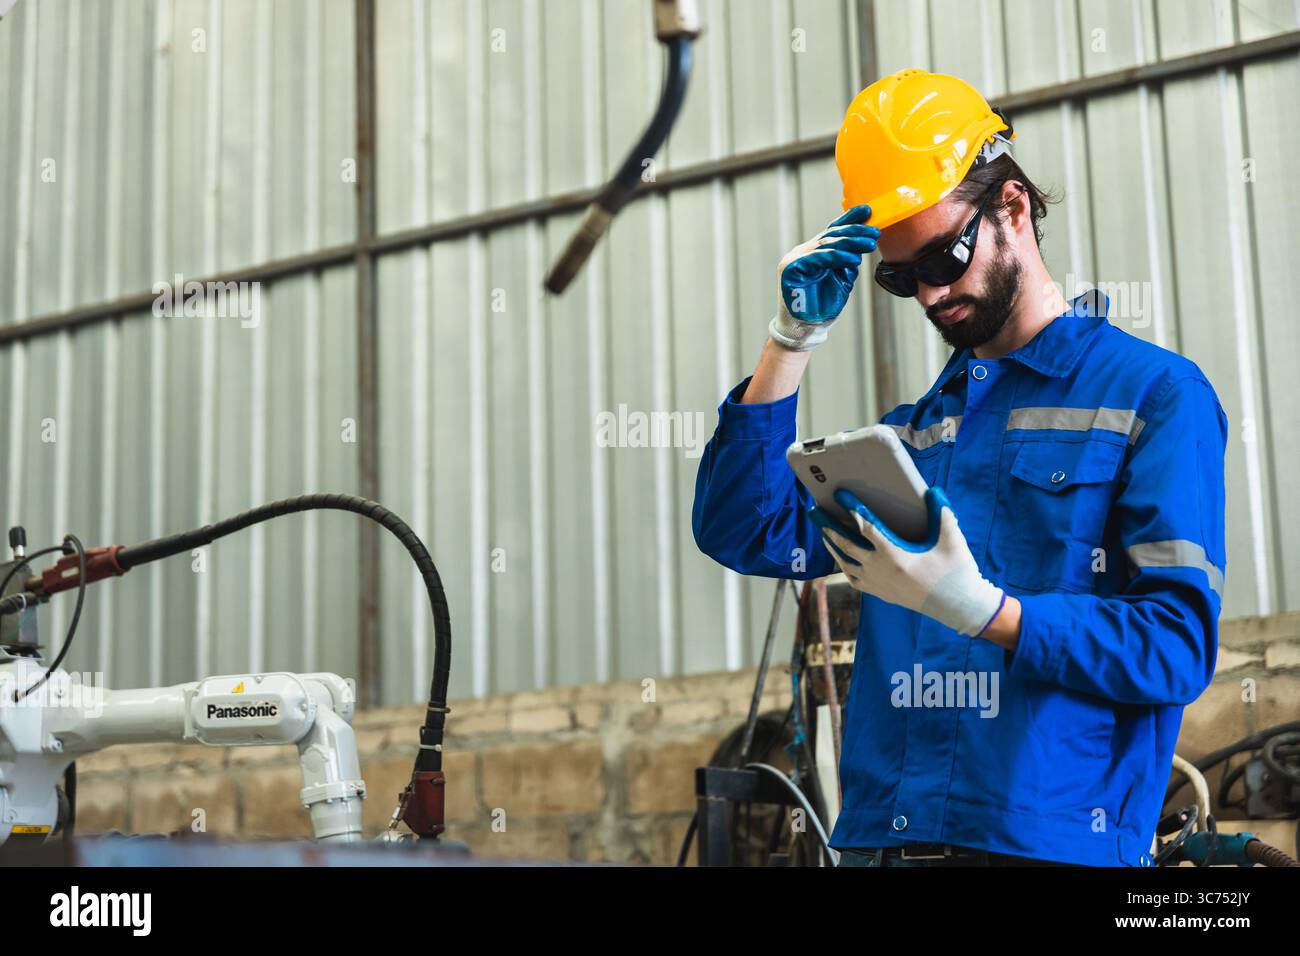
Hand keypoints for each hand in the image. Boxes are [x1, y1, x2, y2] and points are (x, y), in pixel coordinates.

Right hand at [768, 205, 878, 350]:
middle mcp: (803, 251)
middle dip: (856, 231)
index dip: (849, 219)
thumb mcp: (841, 279)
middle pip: (832, 235)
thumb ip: (847, 263)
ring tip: (870, 243)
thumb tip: (860, 248)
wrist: (805, 329)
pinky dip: (836, 257)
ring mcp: (795, 259)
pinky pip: (818, 258)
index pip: (833, 231)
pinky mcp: (791, 269)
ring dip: (851, 243)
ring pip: (827, 244)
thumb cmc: (822, 306)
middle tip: (875, 231)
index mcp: (815, 252)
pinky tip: (853, 259)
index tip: (867, 211)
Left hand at [812, 487, 1006, 637]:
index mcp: (895, 555)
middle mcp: (880, 570)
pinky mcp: (880, 593)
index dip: (852, 509)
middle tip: (815, 511)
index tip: (841, 495)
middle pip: (846, 544)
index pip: (867, 527)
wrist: (958, 607)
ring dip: (832, 546)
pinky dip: (843, 566)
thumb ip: (941, 513)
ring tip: (823, 532)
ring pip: (845, 563)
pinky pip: (853, 578)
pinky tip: (840, 557)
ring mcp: (877, 584)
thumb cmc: (956, 572)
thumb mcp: (952, 540)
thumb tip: (933, 490)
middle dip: (828, 526)